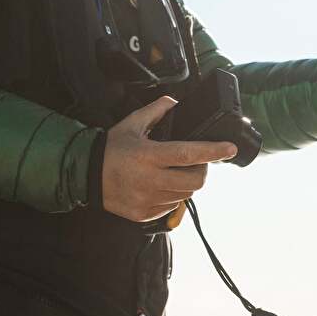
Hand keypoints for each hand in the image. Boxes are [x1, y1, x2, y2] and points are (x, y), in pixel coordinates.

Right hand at [102, 95, 236, 222]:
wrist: (86, 175)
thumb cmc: (111, 149)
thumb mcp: (131, 124)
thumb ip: (155, 111)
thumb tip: (174, 102)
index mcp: (148, 156)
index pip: (188, 153)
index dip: (213, 151)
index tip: (229, 148)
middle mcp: (150, 180)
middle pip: (194, 180)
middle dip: (203, 170)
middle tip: (197, 162)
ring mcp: (148, 200)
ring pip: (185, 194)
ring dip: (186, 183)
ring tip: (175, 173)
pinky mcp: (145, 214)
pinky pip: (171, 206)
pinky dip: (172, 195)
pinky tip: (160, 185)